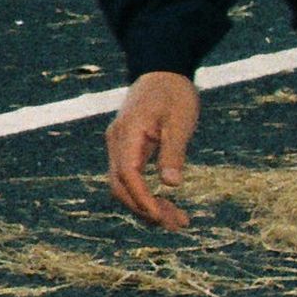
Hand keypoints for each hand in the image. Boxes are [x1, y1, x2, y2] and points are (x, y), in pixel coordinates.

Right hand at [105, 71, 199, 229]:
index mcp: (126, 134)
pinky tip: (166, 203)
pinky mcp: (127, 149)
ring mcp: (119, 146)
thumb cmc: (173, 94)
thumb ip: (174, 152)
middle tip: (177, 225)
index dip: (142, 199)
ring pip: (123, 185)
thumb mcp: (180, 122)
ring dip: (146, 205)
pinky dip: (145, 194)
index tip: (162, 218)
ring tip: (178, 220)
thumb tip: (172, 185)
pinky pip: (130, 178)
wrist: (161, 72)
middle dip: (145, 209)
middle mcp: (116, 143)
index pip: (127, 175)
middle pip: (120, 186)